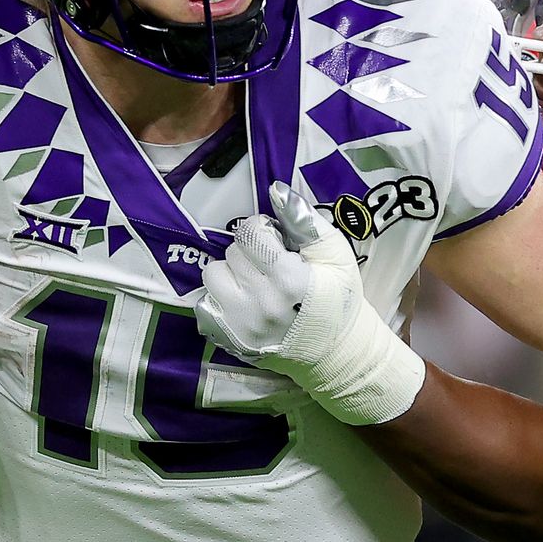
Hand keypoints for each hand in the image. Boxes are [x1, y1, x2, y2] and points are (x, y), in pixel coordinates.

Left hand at [197, 184, 422, 424]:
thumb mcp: (336, 254)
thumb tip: (276, 191)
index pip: (250, 232)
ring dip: (231, 274)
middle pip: (232, 252)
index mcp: (288, 279)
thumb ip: (304, 220)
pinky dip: (220, 299)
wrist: (335, 351)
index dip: (263, 231)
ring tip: (254, 283)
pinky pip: (204, 304)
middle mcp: (260, 302)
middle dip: (249, 252)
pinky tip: (243, 303)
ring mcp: (241, 324)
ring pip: (213, 274)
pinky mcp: (229, 340)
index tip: (278, 245)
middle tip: (271, 267)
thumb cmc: (338, 299)